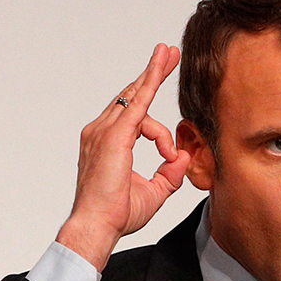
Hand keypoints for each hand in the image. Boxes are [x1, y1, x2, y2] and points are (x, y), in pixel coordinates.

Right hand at [55, 44, 189, 270]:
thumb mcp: (153, 192)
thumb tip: (184, 158)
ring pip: (136, 95)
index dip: (148, 95)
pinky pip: (138, 102)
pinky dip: (151, 82)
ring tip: (170, 56)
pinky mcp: (115, 135)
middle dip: (151, 73)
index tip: (163, 80)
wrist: (96, 227)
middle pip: (130, 94)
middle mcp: (101, 132)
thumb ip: (169, 174)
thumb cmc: (115, 214)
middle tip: (168, 53)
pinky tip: (160, 65)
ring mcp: (104, 131)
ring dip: (155, 74)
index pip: (131, 112)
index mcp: (107, 143)